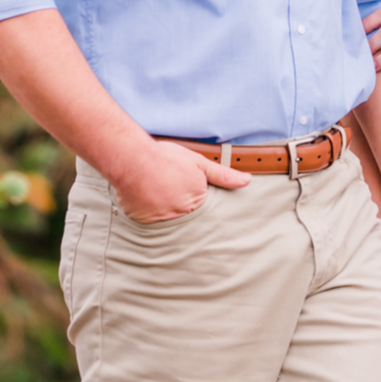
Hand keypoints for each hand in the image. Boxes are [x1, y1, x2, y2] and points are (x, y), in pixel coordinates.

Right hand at [109, 138, 249, 220]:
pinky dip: (150, 212)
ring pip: (169, 220)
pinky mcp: (144, 223)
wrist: (134, 161)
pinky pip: (151, 222)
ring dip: (166, 209)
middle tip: (171, 190)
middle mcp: (181, 216)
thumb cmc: (167, 158)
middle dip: (181, 206)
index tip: (188, 189)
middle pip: (186, 216)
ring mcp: (162, 221)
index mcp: (197, 202)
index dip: (197, 197)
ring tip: (159, 192)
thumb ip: (223, 175)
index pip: (204, 208)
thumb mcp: (199, 162)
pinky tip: (147, 197)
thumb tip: (246, 181)